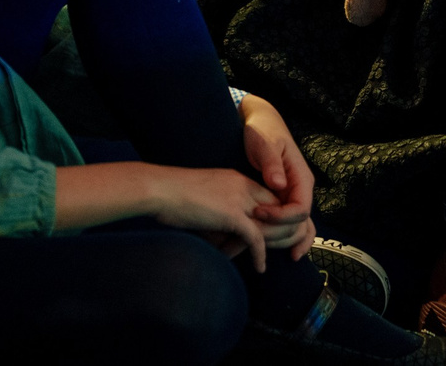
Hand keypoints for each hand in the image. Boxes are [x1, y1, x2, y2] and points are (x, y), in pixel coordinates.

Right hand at [141, 165, 292, 271]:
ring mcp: (239, 199)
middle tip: (284, 249)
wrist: (159, 188)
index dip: (277, 217)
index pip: (271, 196)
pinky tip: (260, 267)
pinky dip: (260, 255)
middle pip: (280, 208)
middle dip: (285, 230)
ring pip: (273, 223)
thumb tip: (224, 232)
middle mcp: (243, 186)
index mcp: (238, 178)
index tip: (275, 235)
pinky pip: (255, 238)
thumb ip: (220, 209)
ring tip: (275, 259)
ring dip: (277, 244)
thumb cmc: (173, 194)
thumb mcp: (206, 194)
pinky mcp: (231, 214)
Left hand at [239, 93, 316, 253]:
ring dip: (280, 242)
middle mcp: (302, 191)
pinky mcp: (283, 201)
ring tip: (259, 253)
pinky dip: (289, 240)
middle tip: (251, 238)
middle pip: (298, 225)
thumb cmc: (263, 131)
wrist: (261, 124)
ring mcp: (294, 197)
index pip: (300, 210)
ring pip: (297, 229)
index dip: (280, 218)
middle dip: (276, 234)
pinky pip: (291, 226)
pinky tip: (285, 254)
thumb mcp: (265, 143)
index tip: (256, 214)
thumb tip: (279, 183)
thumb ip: (272, 163)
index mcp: (301, 178)